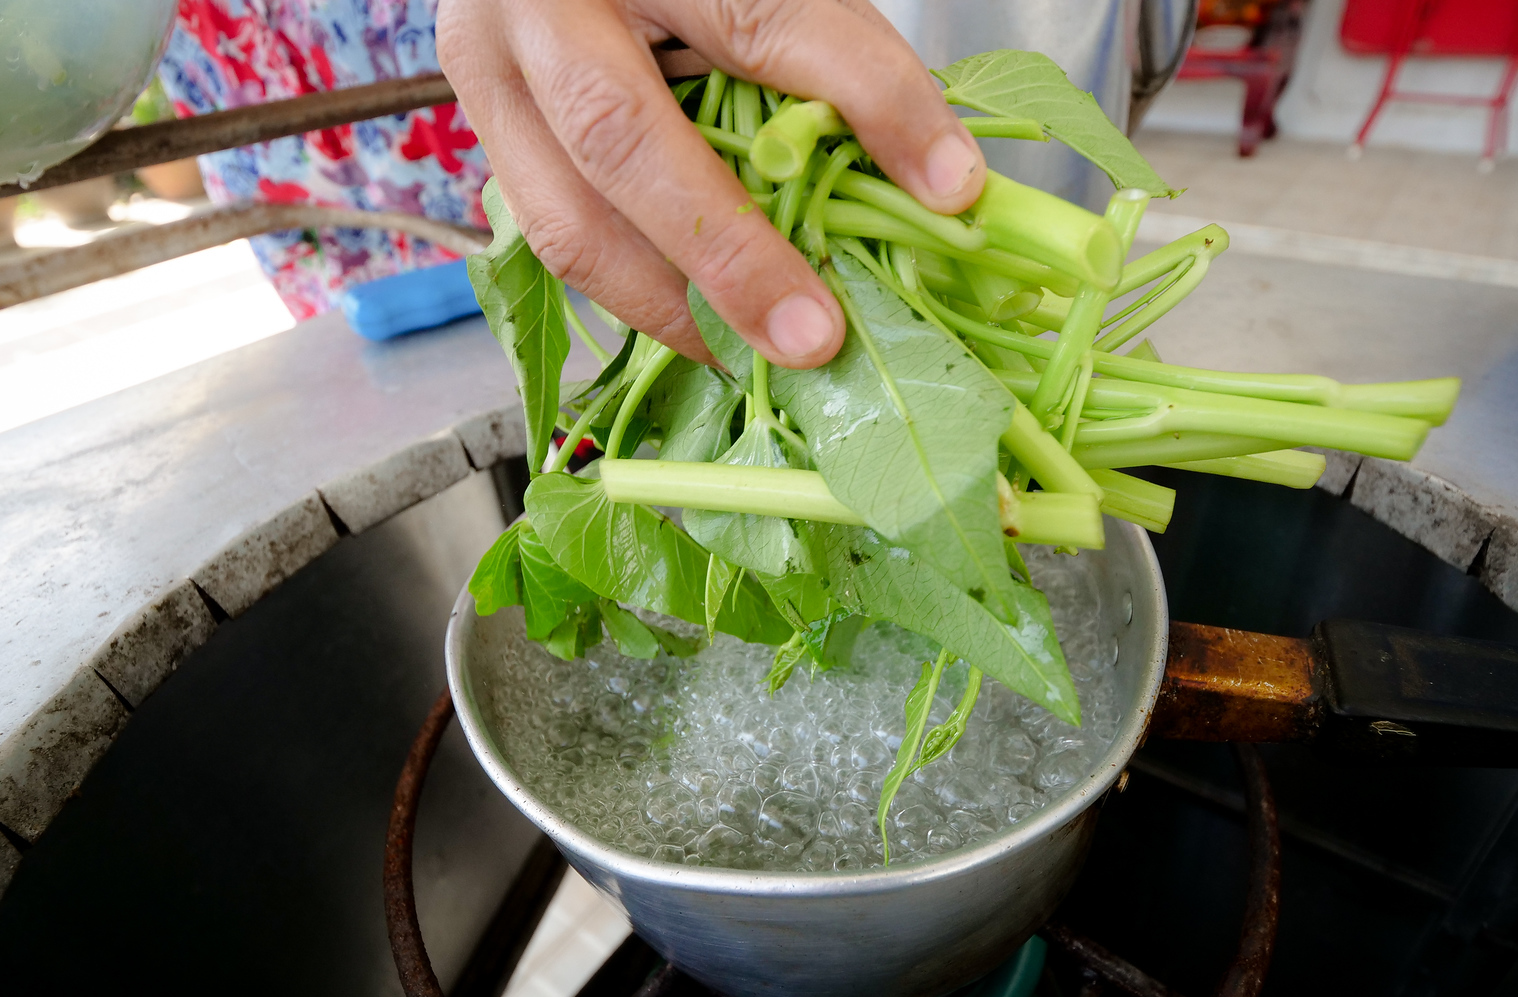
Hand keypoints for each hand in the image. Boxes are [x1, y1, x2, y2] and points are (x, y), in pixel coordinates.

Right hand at [437, 0, 985, 366]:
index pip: (764, 16)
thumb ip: (831, 59)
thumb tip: (938, 184)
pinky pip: (557, 242)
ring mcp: (490, 76)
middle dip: (729, 256)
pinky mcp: (486, 141)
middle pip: (622, 138)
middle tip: (813, 338)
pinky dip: (642, 298)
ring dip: (675, 308)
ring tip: (760, 358)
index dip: (867, 100)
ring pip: (567, 221)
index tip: (949, 184)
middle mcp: (539, 4)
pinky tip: (707, 328)